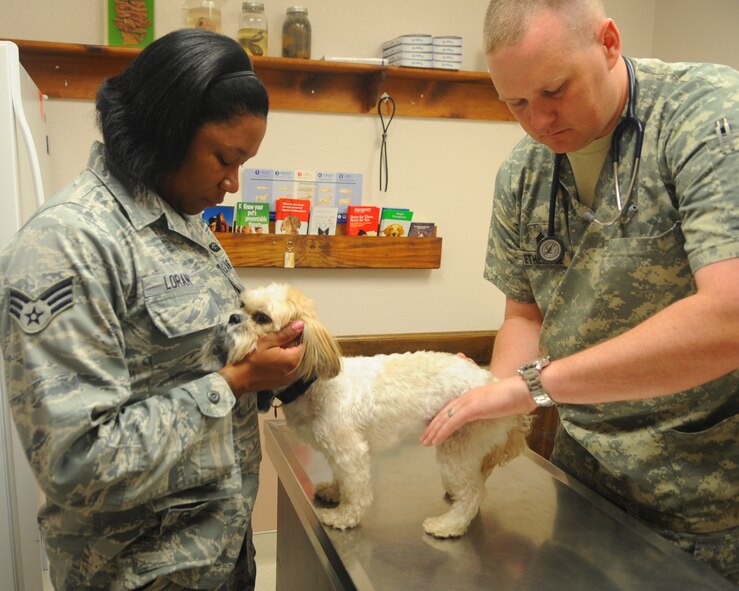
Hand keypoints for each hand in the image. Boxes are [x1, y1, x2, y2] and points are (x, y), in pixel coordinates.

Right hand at [219, 321, 304, 394]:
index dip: (300, 334)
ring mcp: (290, 378)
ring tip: (280, 345)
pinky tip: (278, 356)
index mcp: (293, 360)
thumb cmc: (251, 359)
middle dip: (296, 343)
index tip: (292, 329)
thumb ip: (286, 334)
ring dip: (292, 352)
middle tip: (285, 335)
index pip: (305, 343)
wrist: (239, 379)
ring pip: (298, 361)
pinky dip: (288, 361)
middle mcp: (295, 371)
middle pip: (302, 352)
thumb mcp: (267, 342)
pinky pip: (292, 368)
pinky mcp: (284, 381)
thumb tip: (301, 324)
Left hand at [419, 376, 534, 445]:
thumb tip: (487, 416)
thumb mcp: (497, 405)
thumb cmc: (516, 397)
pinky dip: (443, 431)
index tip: (432, 429)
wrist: (524, 390)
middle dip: (432, 427)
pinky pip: (453, 422)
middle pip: (444, 413)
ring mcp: (469, 401)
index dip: (440, 419)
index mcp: (471, 395)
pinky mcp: (472, 408)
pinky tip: (436, 440)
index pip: (450, 408)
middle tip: (423, 439)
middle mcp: (466, 397)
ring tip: (425, 442)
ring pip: (445, 418)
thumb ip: (489, 409)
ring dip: (433, 431)